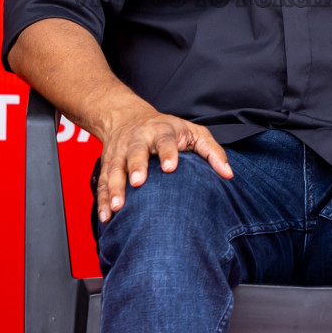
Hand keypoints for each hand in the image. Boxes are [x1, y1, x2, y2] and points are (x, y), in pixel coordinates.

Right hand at [94, 110, 231, 222]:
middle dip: (136, 167)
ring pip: (115, 169)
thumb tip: (229, 174)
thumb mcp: (193, 132)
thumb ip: (211, 151)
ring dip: (115, 188)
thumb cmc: (167, 129)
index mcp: (161, 131)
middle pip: (135, 152)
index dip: (167, 153)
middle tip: (138, 183)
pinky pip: (103, 182)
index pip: (165, 140)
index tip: (171, 168)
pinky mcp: (107, 165)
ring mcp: (120, 153)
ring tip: (118, 207)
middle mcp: (138, 140)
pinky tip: (106, 217)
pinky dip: (102, 199)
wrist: (125, 116)